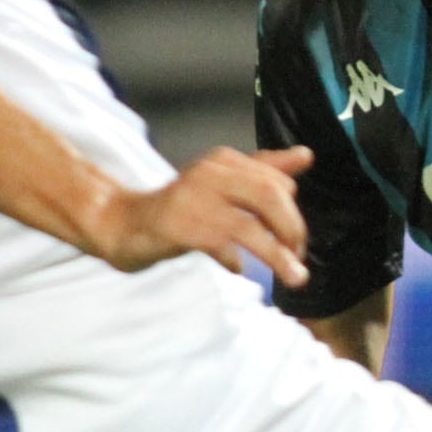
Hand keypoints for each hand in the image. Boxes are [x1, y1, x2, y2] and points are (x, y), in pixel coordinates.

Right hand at [102, 147, 310, 285]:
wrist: (124, 223)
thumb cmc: (183, 208)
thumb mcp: (225, 184)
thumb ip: (265, 171)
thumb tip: (307, 155)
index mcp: (225, 162)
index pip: (277, 181)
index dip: (294, 214)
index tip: (297, 242)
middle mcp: (211, 174)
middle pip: (270, 196)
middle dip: (292, 230)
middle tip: (299, 259)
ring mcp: (193, 199)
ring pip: (248, 225)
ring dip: (277, 255)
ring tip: (293, 276)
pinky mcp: (179, 227)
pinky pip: (219, 244)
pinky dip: (235, 260)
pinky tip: (238, 269)